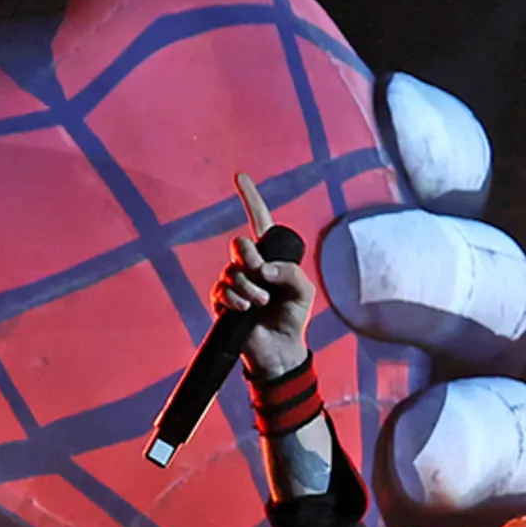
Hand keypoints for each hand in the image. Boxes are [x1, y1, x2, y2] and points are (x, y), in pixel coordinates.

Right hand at [223, 185, 314, 383]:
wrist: (280, 350)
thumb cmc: (294, 317)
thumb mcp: (304, 290)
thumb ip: (291, 272)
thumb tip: (263, 269)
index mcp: (269, 255)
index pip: (259, 220)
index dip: (250, 198)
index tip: (240, 176)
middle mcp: (248, 265)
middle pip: (239, 244)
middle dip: (250, 258)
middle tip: (263, 276)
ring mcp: (233, 282)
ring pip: (231, 270)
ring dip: (249, 287)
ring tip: (261, 303)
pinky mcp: (221, 301)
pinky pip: (222, 290)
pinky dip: (236, 299)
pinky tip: (245, 310)